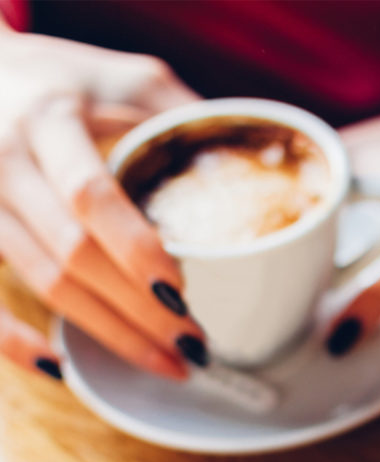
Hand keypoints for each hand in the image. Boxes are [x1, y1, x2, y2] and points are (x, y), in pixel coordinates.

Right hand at [0, 31, 203, 379]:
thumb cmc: (68, 82)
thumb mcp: (129, 78)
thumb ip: (185, 115)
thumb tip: (258, 164)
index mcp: (48, 120)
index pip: (90, 198)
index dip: (136, 251)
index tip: (182, 293)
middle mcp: (5, 160)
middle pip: (72, 254)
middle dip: (139, 310)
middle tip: (195, 344)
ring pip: (41, 283)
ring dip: (108, 333)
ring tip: (168, 362)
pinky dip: (11, 340)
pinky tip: (58, 368)